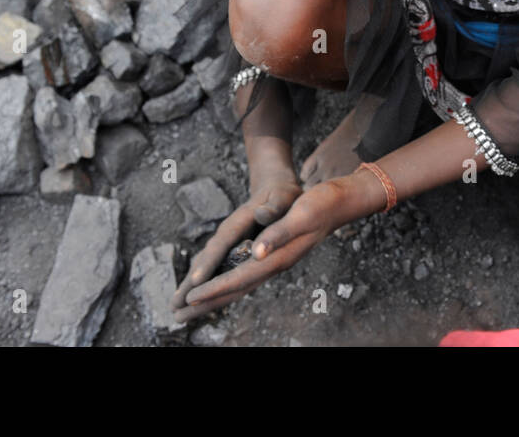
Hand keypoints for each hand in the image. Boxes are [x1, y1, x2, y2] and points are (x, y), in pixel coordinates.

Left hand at [170, 178, 357, 322]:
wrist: (341, 202)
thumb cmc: (322, 204)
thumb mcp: (302, 213)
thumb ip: (279, 233)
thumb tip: (258, 252)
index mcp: (278, 255)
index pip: (240, 277)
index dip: (215, 287)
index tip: (191, 297)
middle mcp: (275, 263)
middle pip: (236, 290)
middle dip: (207, 304)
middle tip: (177, 316)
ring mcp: (275, 261)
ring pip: (239, 286)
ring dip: (214, 298)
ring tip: (189, 309)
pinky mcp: (275, 255)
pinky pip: (246, 276)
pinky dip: (228, 285)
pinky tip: (219, 288)